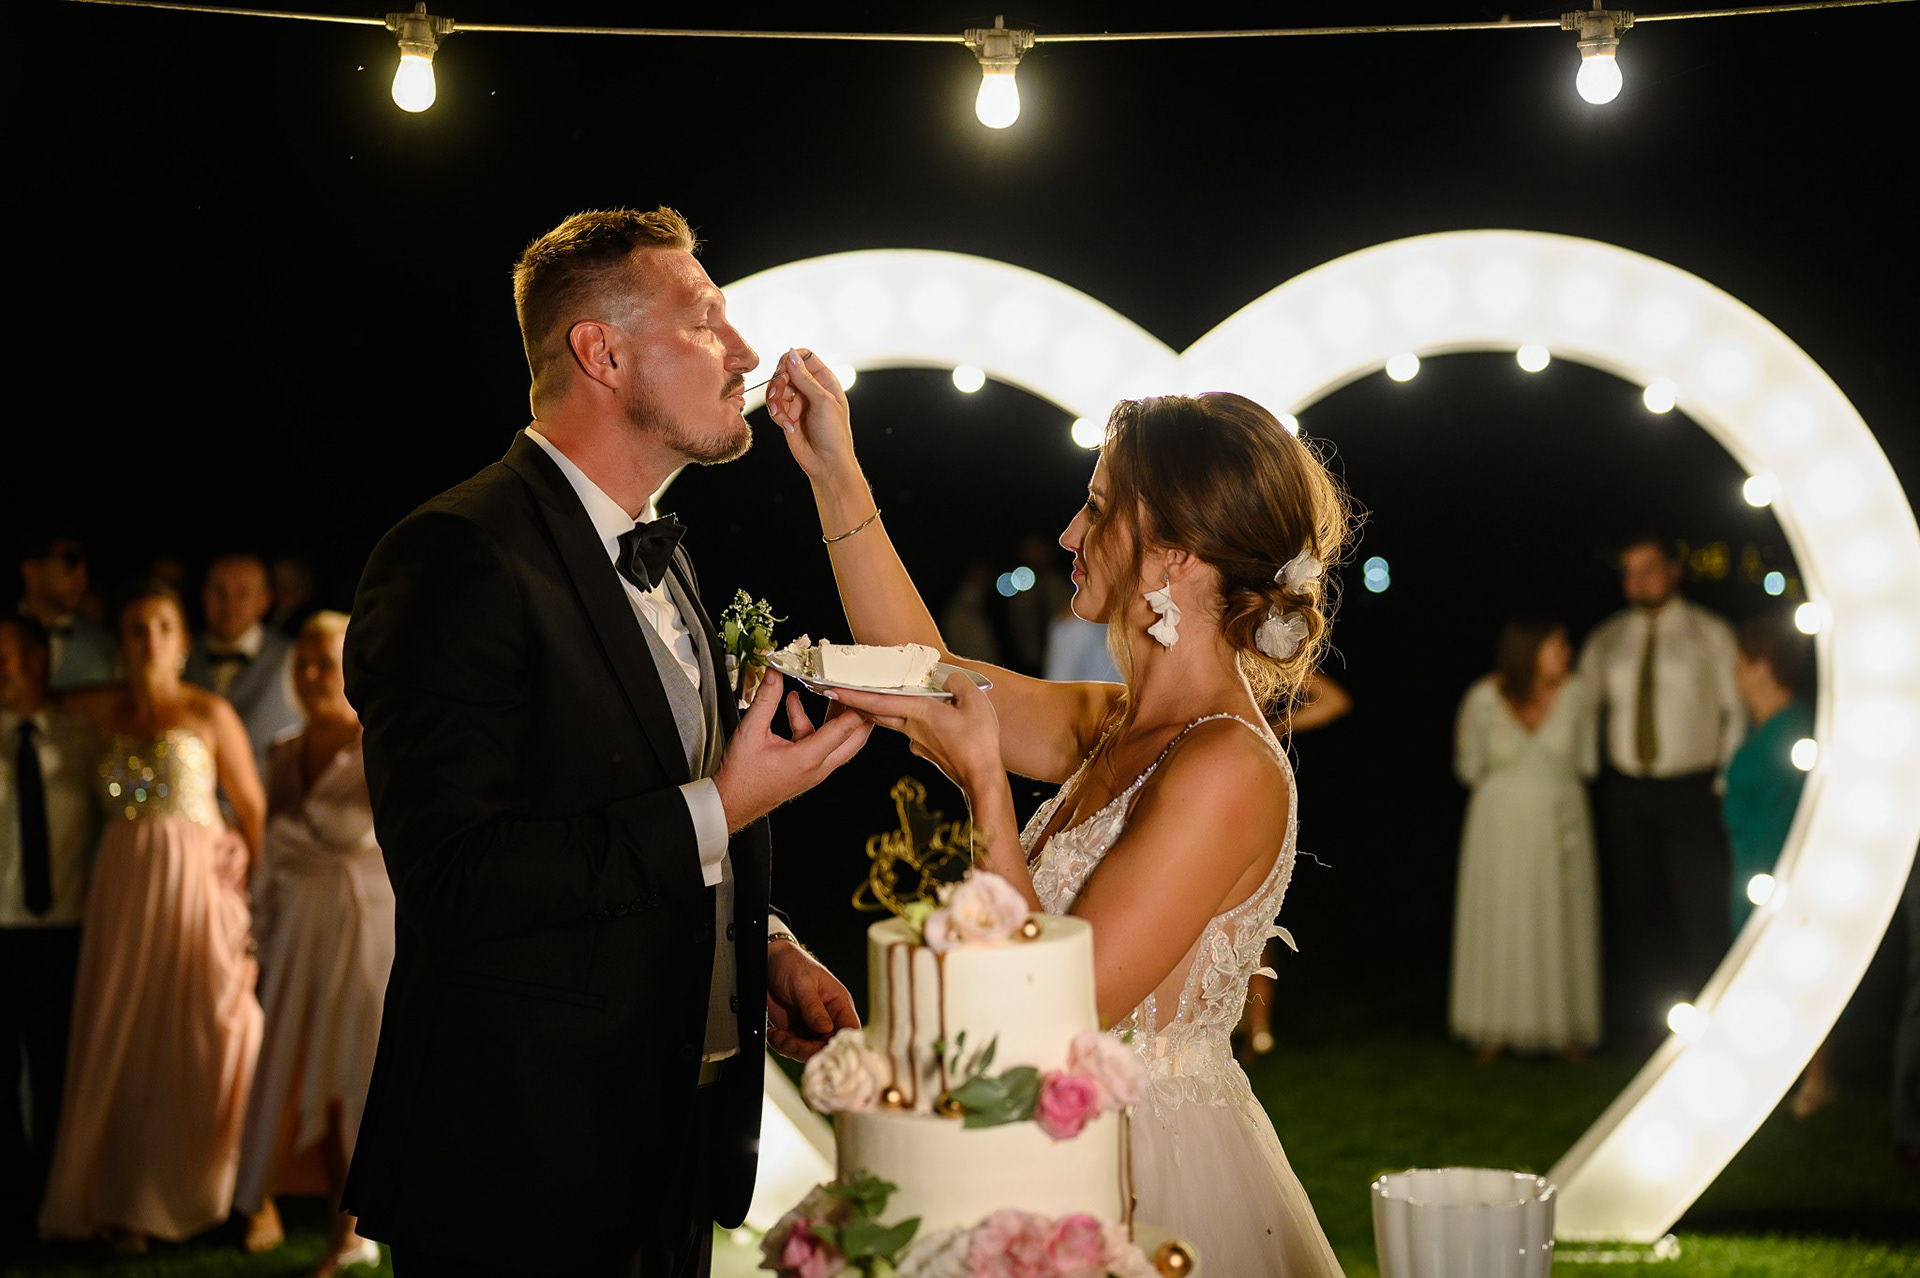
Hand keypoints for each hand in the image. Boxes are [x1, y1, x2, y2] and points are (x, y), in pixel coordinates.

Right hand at [712, 669, 872, 832]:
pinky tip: (794, 707)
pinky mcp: (808, 770)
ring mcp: (815, 771)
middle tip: (862, 692)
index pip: (844, 729)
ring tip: (829, 692)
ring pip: (839, 742)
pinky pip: (820, 744)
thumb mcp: (750, 731)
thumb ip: (766, 699)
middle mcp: (818, 767)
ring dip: (835, 717)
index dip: (855, 705)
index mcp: (808, 758)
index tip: (860, 687)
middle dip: (861, 714)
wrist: (732, 803)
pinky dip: (812, 725)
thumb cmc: (741, 777)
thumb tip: (775, 674)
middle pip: (855, 739)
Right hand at [765, 348, 855, 483]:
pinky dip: (777, 415)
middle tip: (778, 396)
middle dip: (778, 383)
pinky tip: (787, 426)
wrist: (826, 463)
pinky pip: (774, 406)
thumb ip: (805, 377)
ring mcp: (798, 402)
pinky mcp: (787, 415)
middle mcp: (811, 389)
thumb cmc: (834, 434)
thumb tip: (791, 354)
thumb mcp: (823, 401)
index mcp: (825, 381)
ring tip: (782, 416)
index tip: (784, 370)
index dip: (791, 360)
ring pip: (776, 389)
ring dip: (775, 401)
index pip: (804, 357)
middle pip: (785, 371)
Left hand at [766, 938, 859, 1060]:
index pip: (850, 1029)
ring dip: (791, 1048)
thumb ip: (813, 1007)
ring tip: (777, 1035)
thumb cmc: (791, 964)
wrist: (768, 962)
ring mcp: (811, 1026)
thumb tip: (826, 1029)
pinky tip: (773, 1033)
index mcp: (839, 1004)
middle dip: (808, 1050)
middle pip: (828, 1046)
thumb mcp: (803, 984)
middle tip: (789, 1042)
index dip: (841, 1043)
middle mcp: (828, 1018)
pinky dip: (781, 1046)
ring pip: (809, 1052)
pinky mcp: (795, 1031)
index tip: (823, 1048)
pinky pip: (792, 1048)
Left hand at [830, 671, 1002, 793]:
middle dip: (858, 702)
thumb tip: (947, 677)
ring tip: (876, 696)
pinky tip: (924, 714)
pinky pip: (912, 730)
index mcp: (918, 713)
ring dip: (881, 709)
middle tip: (841, 690)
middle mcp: (912, 729)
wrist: (982, 778)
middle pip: (877, 713)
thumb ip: (957, 682)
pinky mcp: (928, 751)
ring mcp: (918, 742)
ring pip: (894, 721)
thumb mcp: (974, 701)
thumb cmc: (979, 742)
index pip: (877, 702)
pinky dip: (908, 719)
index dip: (853, 694)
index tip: (831, 688)